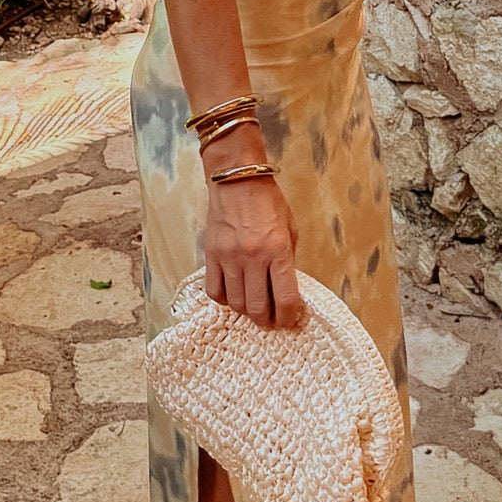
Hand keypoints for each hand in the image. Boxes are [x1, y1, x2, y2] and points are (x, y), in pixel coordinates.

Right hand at [203, 173, 303, 329]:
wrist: (237, 180)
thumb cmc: (268, 202)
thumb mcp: (290, 229)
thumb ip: (288, 260)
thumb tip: (285, 289)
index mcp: (278, 251)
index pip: (285, 298)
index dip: (288, 317)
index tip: (288, 320)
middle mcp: (253, 258)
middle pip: (257, 308)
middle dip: (266, 320)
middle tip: (269, 320)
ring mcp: (229, 258)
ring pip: (236, 303)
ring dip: (246, 311)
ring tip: (252, 307)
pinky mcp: (211, 255)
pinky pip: (214, 291)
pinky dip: (224, 299)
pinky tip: (233, 294)